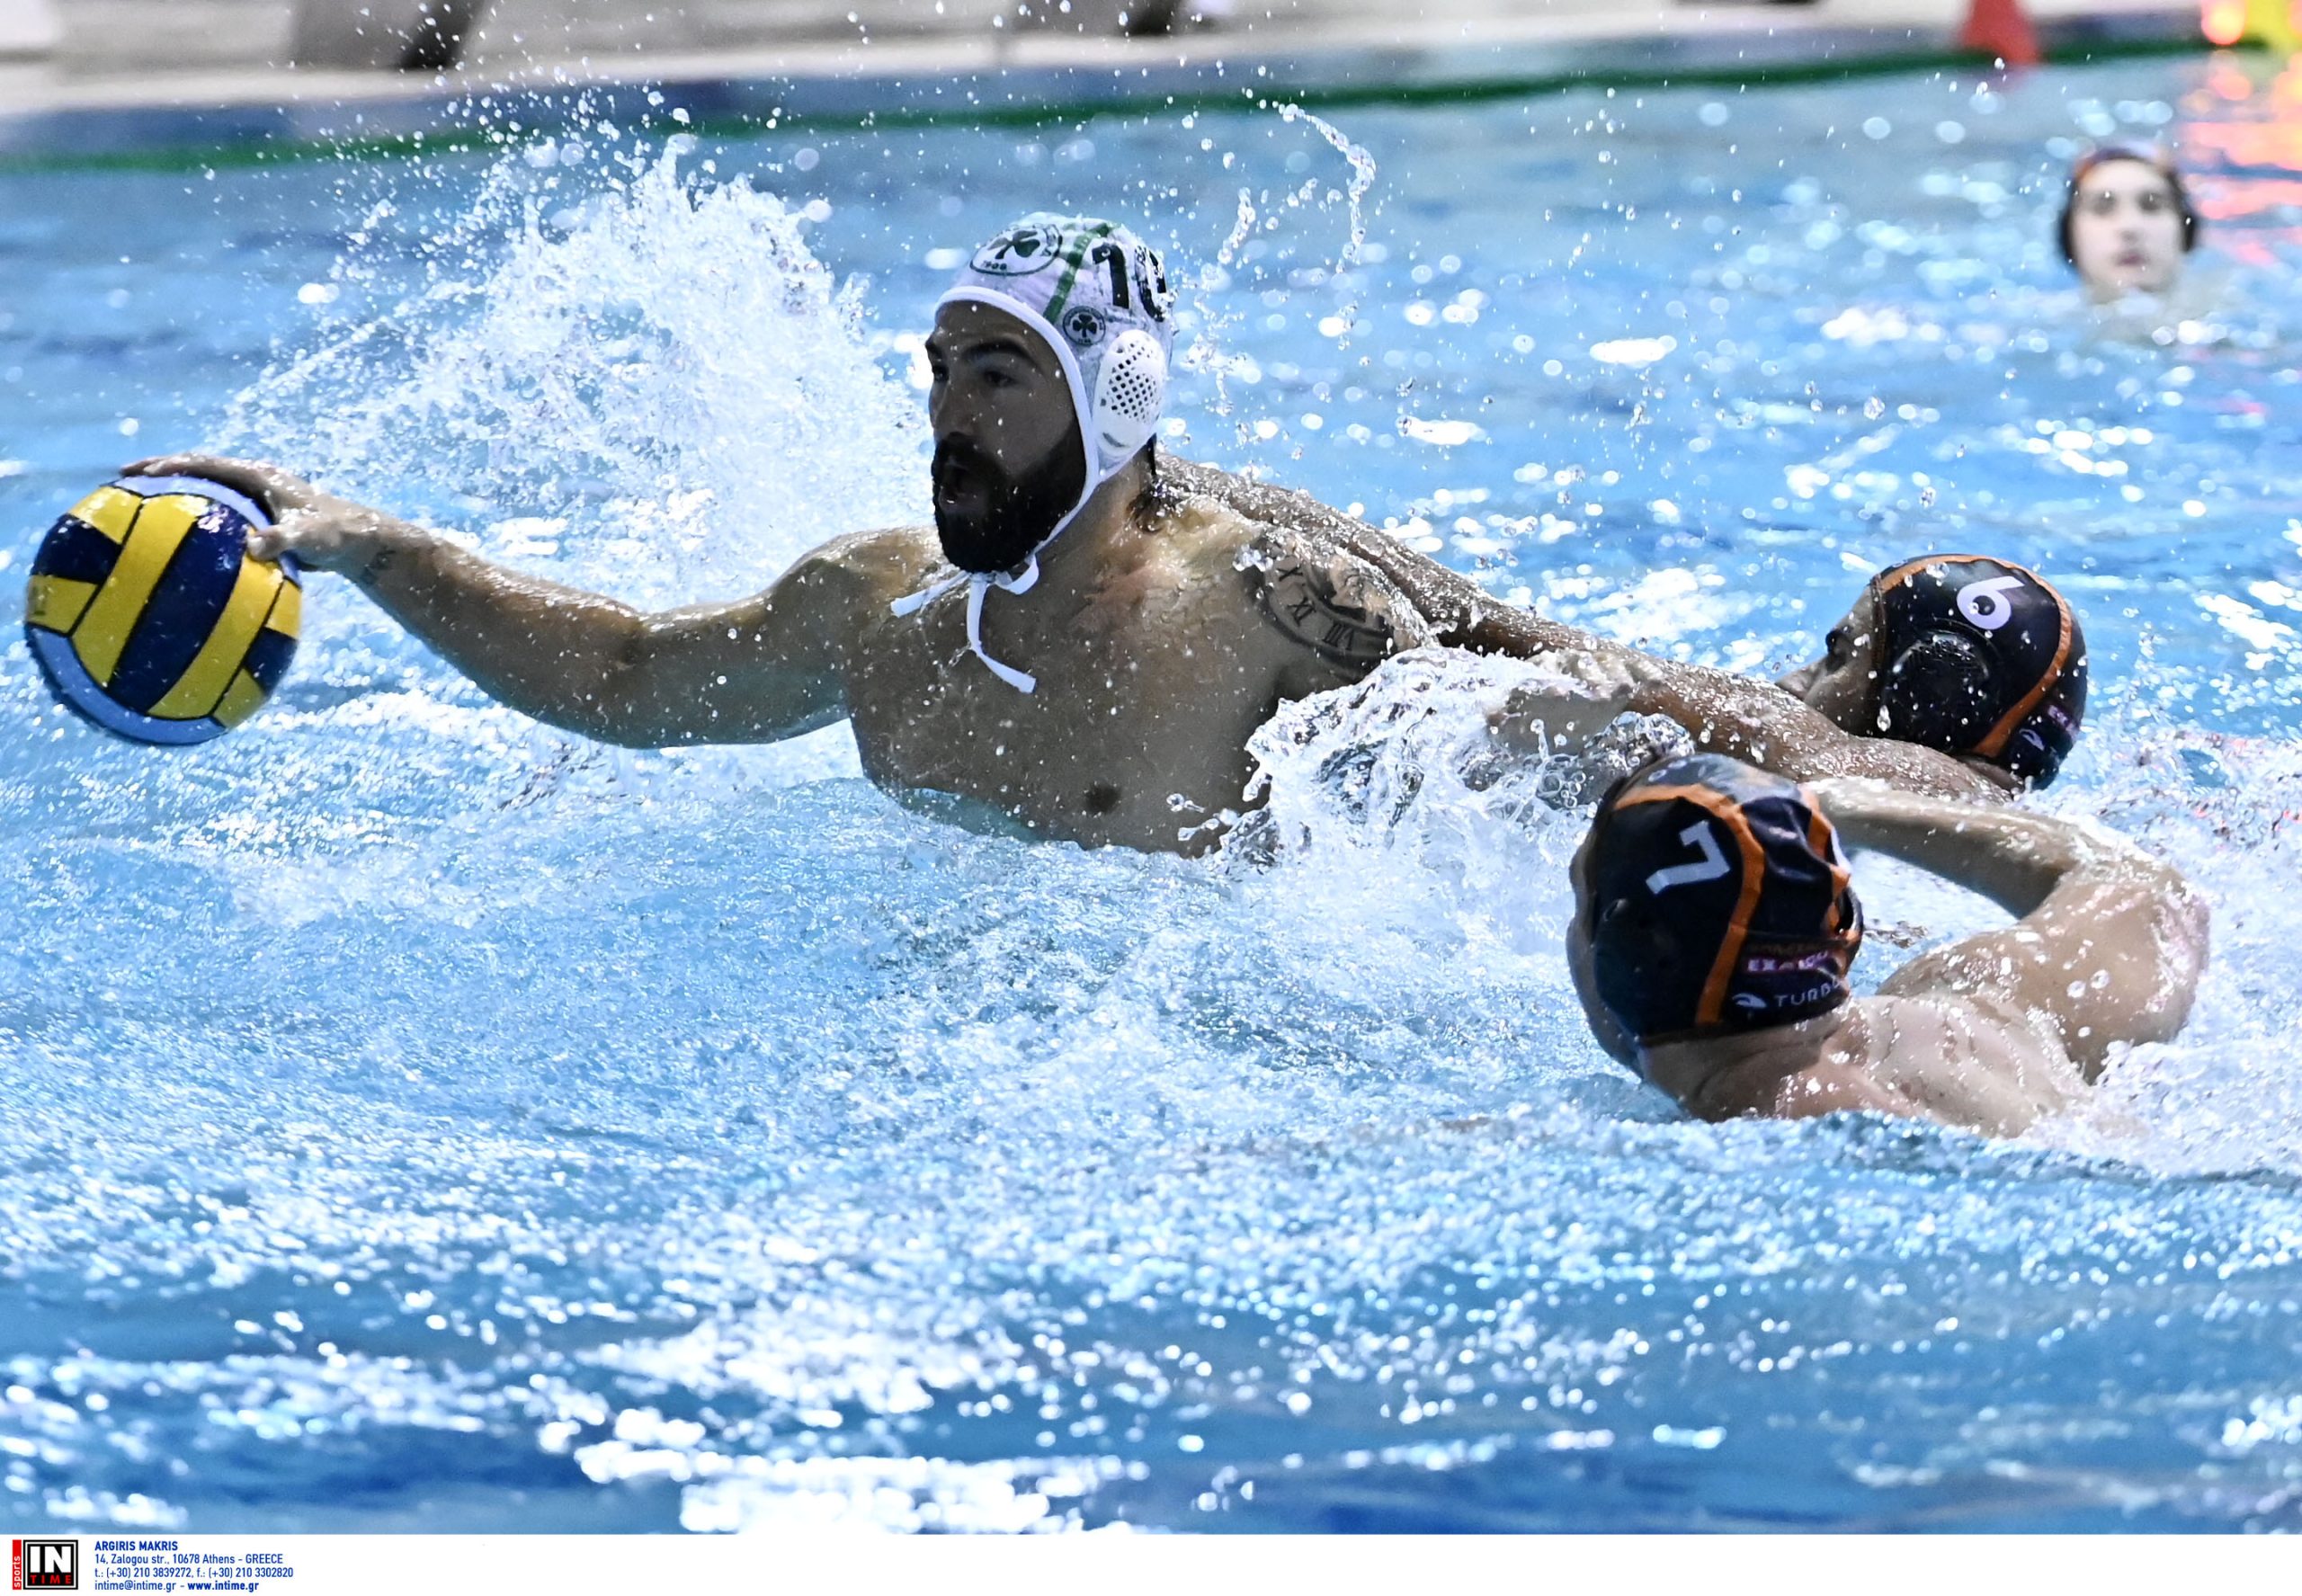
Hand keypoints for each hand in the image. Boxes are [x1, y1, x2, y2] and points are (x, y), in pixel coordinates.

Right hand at [122, 453, 411, 575]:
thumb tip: (250, 546)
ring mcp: (257, 497)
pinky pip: (220, 513)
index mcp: (259, 476)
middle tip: (122, 481)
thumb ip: (281, 540)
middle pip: (198, 469)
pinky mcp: (262, 516)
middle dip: (160, 473)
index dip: (169, 466)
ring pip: (207, 490)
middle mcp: (255, 481)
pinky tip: (178, 542)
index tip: (136, 473)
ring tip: (139, 506)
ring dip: (175, 493)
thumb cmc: (336, 536)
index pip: (204, 463)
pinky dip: (196, 519)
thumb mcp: (309, 538)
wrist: (362, 542)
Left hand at [1487, 651, 1639, 752]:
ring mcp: (1596, 667)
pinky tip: (1656, 682)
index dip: (1550, 679)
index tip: (1557, 694)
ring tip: (1621, 690)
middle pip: (1579, 662)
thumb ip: (1500, 717)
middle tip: (1595, 693)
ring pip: (1606, 662)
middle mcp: (1569, 663)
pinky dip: (1644, 672)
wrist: (1560, 719)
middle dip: (1587, 676)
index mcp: (1542, 669)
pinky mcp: (1620, 676)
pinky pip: (1634, 668)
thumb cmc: (1532, 721)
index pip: (1544, 668)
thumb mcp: (1513, 723)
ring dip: (1613, 674)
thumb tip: (1486, 711)